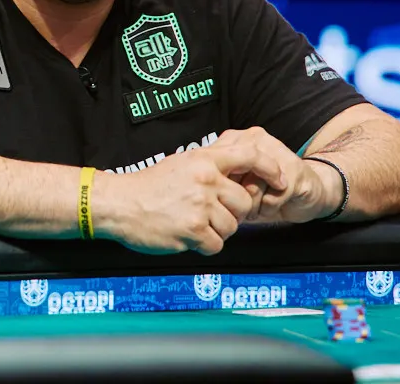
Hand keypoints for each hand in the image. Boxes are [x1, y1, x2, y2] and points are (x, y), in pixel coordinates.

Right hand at [95, 140, 285, 255]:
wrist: (119, 204)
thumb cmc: (149, 185)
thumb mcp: (182, 163)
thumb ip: (210, 165)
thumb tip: (239, 170)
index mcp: (204, 160)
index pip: (250, 155)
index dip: (270, 167)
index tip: (280, 179)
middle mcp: (206, 180)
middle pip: (244, 202)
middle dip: (231, 211)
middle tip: (210, 212)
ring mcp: (200, 206)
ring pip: (232, 226)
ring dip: (216, 230)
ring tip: (193, 222)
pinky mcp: (192, 231)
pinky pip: (216, 245)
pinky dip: (205, 245)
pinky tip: (188, 236)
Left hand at [216, 127, 330, 223]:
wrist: (309, 189)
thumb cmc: (267, 189)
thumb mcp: (237, 182)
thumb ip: (220, 180)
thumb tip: (203, 194)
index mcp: (237, 138)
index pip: (216, 167)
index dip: (220, 189)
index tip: (227, 196)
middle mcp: (256, 139)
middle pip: (232, 180)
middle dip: (236, 200)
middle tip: (244, 205)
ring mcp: (276, 151)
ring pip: (251, 190)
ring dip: (253, 207)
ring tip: (259, 204)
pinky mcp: (294, 171)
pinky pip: (270, 199)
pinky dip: (269, 209)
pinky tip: (273, 205)